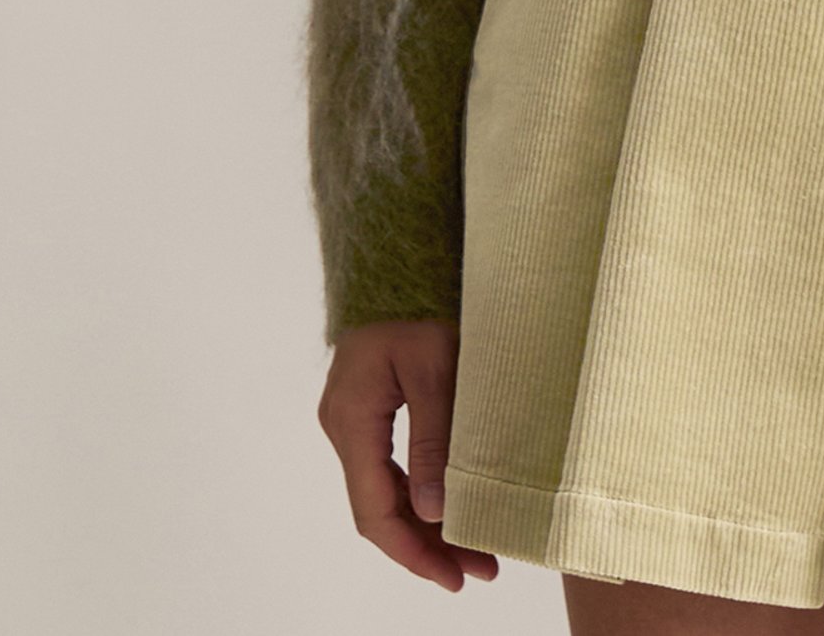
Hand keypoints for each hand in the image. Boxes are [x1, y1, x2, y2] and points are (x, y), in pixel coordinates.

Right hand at [317, 317, 499, 588]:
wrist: (399, 247)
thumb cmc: (417, 296)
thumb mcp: (435, 368)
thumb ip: (433, 441)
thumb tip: (434, 512)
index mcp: (353, 421)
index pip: (376, 512)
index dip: (414, 552)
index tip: (454, 577)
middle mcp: (344, 424)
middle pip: (380, 506)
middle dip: (427, 543)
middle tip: (479, 568)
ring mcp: (354, 414)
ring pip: (387, 486)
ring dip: (426, 517)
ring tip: (476, 543)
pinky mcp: (370, 401)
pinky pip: (391, 460)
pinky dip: (421, 486)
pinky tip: (452, 499)